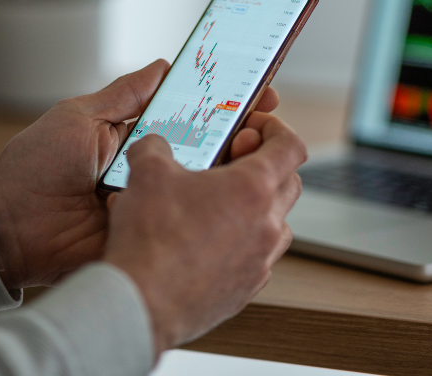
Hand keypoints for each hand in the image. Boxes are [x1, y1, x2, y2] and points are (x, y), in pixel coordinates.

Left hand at [0, 61, 280, 289]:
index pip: (194, 115)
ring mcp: (155, 204)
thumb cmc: (35, 169)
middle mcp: (153, 170)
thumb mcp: (79, 117)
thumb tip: (165, 64)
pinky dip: (212, 210)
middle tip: (264, 123)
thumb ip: (125, 94)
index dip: (228, 104)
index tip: (259, 91)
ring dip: (234, 168)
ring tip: (252, 151)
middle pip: (211, 149)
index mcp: (137, 137)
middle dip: (244, 133)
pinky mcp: (151, 236)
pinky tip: (233, 194)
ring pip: (207, 185)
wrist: (7, 229)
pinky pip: (188, 223)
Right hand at [103, 113, 306, 354]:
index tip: (253, 127)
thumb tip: (155, 144)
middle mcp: (267, 225)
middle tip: (231, 161)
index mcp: (253, 188)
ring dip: (258, 207)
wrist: (141, 304)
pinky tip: (208, 242)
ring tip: (219, 203)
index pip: (290, 146)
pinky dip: (243, 243)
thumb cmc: (150, 239)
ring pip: (278, 223)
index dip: (275, 129)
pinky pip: (258, 257)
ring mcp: (261, 261)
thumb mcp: (146, 172)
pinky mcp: (247, 289)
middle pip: (290, 182)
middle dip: (267, 165)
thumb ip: (156, 146)